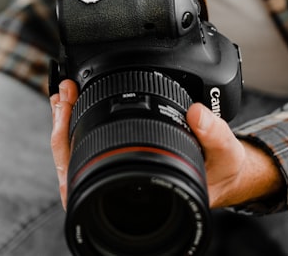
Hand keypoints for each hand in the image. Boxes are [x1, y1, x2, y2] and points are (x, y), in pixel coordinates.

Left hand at [49, 80, 283, 209]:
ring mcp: (115, 182)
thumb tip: (196, 114)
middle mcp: (121, 193)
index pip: (89, 176)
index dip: (69, 141)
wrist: (224, 178)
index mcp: (140, 195)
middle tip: (63, 93)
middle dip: (62, 125)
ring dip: (67, 126)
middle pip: (72, 165)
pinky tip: (77, 109)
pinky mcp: (118, 168)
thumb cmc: (219, 171)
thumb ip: (214, 134)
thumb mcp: (225, 153)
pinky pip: (88, 153)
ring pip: (76, 160)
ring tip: (64, 96)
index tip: (69, 101)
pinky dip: (79, 130)